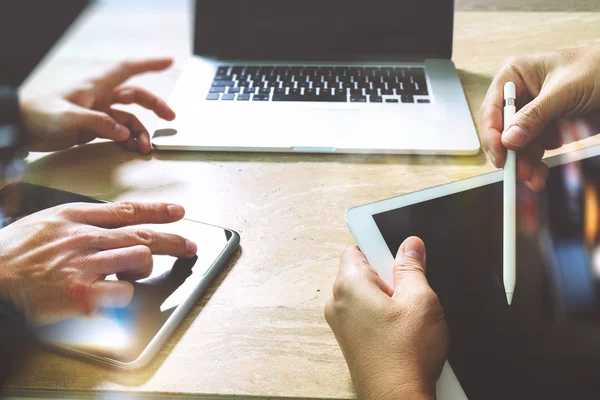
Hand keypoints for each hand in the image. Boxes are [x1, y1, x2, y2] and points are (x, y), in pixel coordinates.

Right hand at [0, 201, 196, 325]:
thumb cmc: (13, 253)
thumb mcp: (46, 222)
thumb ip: (80, 219)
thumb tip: (114, 223)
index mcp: (74, 217)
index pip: (126, 210)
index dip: (156, 211)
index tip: (177, 211)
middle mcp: (83, 237)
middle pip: (141, 235)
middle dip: (172, 240)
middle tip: (190, 245)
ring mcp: (84, 265)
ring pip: (138, 258)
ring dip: (146, 267)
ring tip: (140, 272)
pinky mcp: (82, 294)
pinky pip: (123, 292)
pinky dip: (125, 294)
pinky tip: (114, 294)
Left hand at [19, 58, 176, 153]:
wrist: (21, 129)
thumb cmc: (40, 115)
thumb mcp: (69, 117)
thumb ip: (99, 123)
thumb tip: (124, 133)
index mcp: (95, 86)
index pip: (127, 69)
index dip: (149, 64)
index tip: (169, 61)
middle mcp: (99, 97)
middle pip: (135, 96)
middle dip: (155, 106)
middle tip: (170, 118)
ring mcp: (98, 112)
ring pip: (128, 119)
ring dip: (140, 132)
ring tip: (144, 148)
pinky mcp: (94, 127)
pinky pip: (118, 132)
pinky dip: (127, 139)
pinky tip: (131, 148)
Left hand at [325, 237, 447, 399]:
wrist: (398, 397)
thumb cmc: (406, 355)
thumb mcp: (419, 299)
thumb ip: (412, 266)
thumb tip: (410, 245)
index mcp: (349, 285)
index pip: (357, 247)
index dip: (381, 246)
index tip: (399, 253)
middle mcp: (338, 302)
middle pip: (362, 271)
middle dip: (388, 276)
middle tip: (409, 292)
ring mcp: (342, 323)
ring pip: (366, 294)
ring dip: (387, 298)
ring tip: (407, 315)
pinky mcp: (350, 340)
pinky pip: (365, 314)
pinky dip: (382, 316)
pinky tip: (402, 330)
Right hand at [480, 45, 599, 190]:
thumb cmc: (599, 68)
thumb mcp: (565, 90)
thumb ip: (535, 115)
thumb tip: (508, 139)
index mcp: (515, 75)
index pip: (492, 108)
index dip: (493, 133)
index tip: (500, 154)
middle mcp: (520, 95)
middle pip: (502, 130)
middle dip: (510, 153)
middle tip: (518, 172)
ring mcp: (533, 113)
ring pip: (517, 145)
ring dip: (524, 163)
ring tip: (533, 178)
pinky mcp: (546, 128)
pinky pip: (533, 150)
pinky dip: (536, 164)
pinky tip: (539, 173)